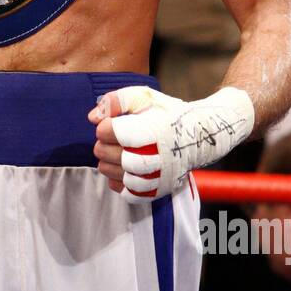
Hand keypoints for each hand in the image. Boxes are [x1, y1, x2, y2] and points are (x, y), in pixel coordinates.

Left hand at [89, 84, 253, 202]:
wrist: (198, 136)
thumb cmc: (167, 114)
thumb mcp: (144, 96)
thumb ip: (116, 100)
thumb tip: (93, 117)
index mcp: (151, 130)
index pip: (109, 131)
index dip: (105, 126)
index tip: (113, 123)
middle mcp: (156, 156)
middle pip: (108, 154)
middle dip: (104, 144)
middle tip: (112, 139)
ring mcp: (157, 177)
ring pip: (116, 175)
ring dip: (109, 164)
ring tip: (118, 153)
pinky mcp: (158, 191)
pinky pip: (129, 194)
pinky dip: (120, 183)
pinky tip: (123, 169)